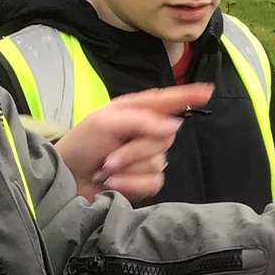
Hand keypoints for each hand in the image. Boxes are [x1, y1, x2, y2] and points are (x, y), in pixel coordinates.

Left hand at [53, 84, 213, 199]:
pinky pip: (153, 182)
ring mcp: (146, 158)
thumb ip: (141, 120)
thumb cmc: (81, 145)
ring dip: (128, 168)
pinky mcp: (144, 182)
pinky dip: (130, 184)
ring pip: (158, 161)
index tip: (208, 90)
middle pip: (164, 138)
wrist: (66, 178)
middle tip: (109, 157)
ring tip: (106, 169)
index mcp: (136, 111)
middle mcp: (145, 132)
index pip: (167, 101)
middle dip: (134, 150)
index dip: (188, 95)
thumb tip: (173, 126)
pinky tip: (113, 183)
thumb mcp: (106, 122)